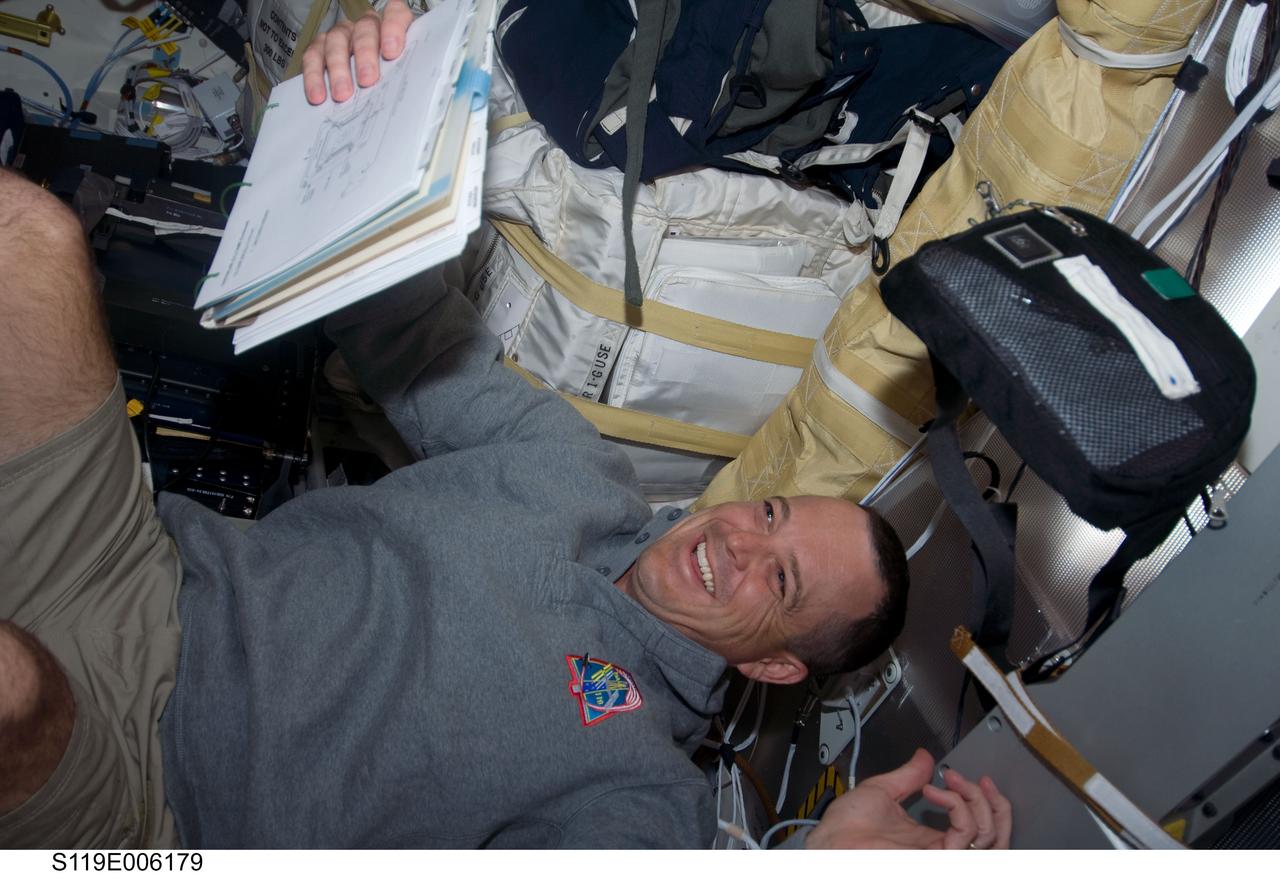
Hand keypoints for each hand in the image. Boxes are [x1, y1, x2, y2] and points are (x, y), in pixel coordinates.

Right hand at [301, 0, 415, 103]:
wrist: (367, 92)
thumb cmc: (391, 78)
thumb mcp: (403, 74)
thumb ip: (405, 72)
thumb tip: (408, 88)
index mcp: (392, 27)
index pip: (395, 14)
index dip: (393, 28)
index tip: (391, 52)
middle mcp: (366, 27)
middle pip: (365, 29)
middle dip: (365, 54)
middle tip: (367, 80)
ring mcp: (343, 35)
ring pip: (337, 40)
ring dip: (338, 69)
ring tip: (342, 94)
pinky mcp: (320, 48)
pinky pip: (313, 56)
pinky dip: (314, 76)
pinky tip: (319, 95)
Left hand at [805, 749, 1011, 848]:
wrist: (830, 845)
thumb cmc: (845, 831)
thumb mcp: (881, 792)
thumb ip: (908, 776)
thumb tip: (924, 757)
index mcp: (932, 842)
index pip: (978, 830)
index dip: (985, 803)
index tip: (969, 777)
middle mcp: (941, 852)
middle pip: (995, 839)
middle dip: (997, 806)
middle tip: (981, 781)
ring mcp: (941, 857)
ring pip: (989, 837)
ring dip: (979, 801)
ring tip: (955, 781)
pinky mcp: (937, 859)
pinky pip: (966, 833)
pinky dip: (957, 805)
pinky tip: (935, 792)